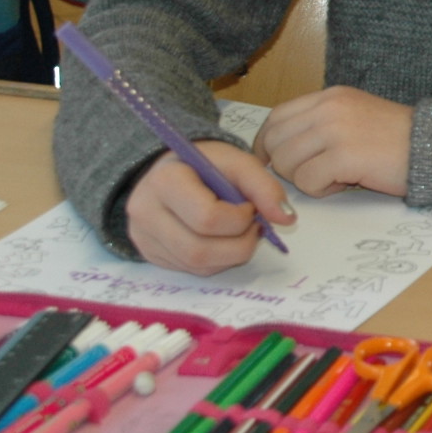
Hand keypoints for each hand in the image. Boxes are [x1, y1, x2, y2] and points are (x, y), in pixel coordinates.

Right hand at [124, 143, 295, 275]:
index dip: (240, 219)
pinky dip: (218, 260)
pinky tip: (222, 240)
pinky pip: (192, 270)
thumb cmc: (206, 164)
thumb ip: (264, 186)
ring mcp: (144, 237)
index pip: (207, 218)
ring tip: (241, 232)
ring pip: (197, 265)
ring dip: (232, 255)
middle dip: (240, 243)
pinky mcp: (151, 254)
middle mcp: (145, 212)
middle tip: (253, 225)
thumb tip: (286, 218)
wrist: (171, 170)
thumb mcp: (237, 162)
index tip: (250, 206)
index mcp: (165, 181)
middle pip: (199, 250)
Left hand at [255, 86, 415, 199]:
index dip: (267, 144)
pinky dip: (322, 190)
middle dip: (286, 166)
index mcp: (330, 97)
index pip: (277, 117)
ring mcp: (335, 130)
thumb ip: (320, 123)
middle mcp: (329, 108)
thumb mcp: (355, 115)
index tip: (272, 161)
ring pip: (286, 164)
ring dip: (306, 179)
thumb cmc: (397, 139)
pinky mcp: (344, 156)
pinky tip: (346, 183)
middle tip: (314, 174)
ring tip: (335, 177)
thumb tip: (279, 149)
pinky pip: (308, 182)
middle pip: (275, 142)